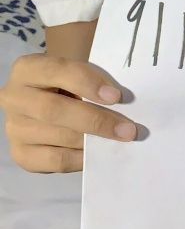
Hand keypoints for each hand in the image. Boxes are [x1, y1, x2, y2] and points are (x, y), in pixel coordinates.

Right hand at [0, 54, 136, 172]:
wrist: (51, 100)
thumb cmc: (70, 82)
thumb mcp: (78, 71)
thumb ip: (95, 80)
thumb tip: (124, 102)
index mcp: (27, 68)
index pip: (57, 71)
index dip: (88, 83)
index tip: (117, 97)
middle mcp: (13, 97)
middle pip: (54, 110)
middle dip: (95, 120)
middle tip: (128, 130)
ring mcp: (14, 128)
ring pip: (56, 137)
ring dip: (93, 141)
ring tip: (119, 141)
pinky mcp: (20, 153)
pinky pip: (54, 160)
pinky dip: (80, 158)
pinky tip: (97, 153)